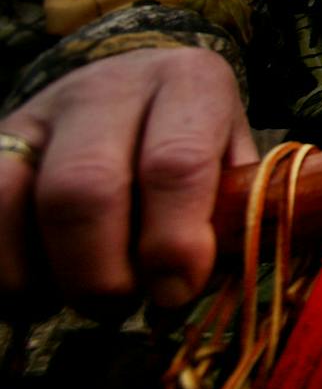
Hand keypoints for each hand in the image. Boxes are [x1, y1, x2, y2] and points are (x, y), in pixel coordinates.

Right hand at [0, 45, 255, 309]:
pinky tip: (32, 286)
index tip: (175, 291)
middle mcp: (112, 87)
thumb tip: (194, 284)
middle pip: (86, 188)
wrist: (132, 91)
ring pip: (15, 199)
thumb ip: (228, 214)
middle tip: (121, 304)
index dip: (173, 241)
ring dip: (41, 274)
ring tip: (74, 297)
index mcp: (190, 84)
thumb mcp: (231, 162)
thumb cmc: (194, 143)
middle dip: (102, 272)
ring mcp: (43, 111)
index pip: (175, 163)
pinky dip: (4, 265)